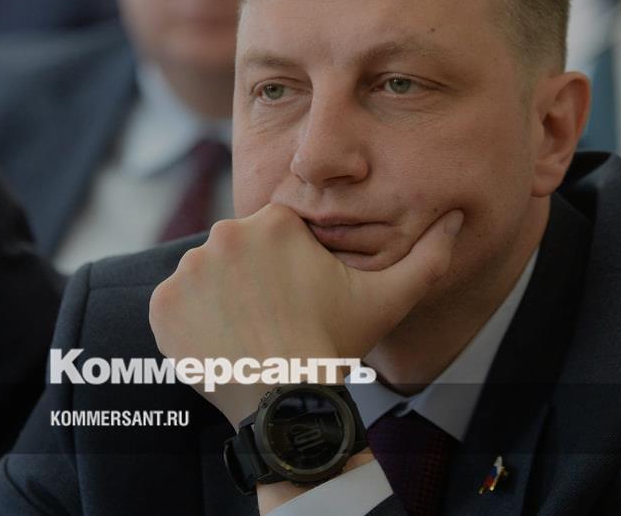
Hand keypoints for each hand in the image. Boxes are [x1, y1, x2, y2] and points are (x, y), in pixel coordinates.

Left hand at [149, 203, 463, 427]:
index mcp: (274, 222)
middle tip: (274, 318)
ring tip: (248, 331)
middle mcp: (224, 235)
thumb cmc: (335, 345)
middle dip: (253, 278)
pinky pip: (176, 303)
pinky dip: (192, 320)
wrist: (285, 402)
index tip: (297, 297)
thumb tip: (458, 218)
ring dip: (222, 297)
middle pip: (239, 251)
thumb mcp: (388, 298)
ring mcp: (188, 270)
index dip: (288, 265)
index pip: (275, 233)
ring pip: (206, 275)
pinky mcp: (163, 303)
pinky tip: (222, 341)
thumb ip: (428, 255)